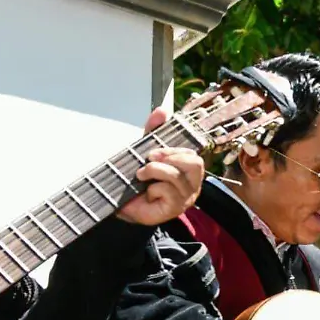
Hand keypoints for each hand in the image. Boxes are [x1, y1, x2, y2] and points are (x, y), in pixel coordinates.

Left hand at [116, 108, 204, 225]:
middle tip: (150, 160)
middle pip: (194, 163)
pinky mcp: (175, 209)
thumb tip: (162, 110)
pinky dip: (154, 188)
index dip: (173, 150)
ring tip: (141, 176)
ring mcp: (186, 198)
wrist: (125, 206)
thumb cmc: (140, 182)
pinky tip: (147, 193)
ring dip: (154, 171)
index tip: (153, 152)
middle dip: (169, 157)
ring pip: (176, 176)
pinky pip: (168, 191)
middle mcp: (192, 185)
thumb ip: (154, 132)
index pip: (192, 155)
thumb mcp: (147, 153)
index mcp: (189, 171)